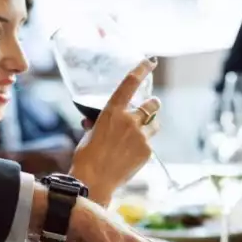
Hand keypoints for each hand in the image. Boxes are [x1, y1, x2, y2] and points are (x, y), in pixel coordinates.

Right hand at [70, 59, 160, 203]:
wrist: (94, 180)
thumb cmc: (87, 156)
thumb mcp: (91, 133)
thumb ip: (100, 122)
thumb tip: (96, 121)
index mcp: (112, 111)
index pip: (130, 83)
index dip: (142, 69)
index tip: (150, 61)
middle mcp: (129, 120)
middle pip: (153, 104)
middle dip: (152, 105)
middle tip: (148, 110)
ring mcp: (141, 136)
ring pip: (154, 124)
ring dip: (148, 126)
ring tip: (135, 137)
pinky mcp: (147, 151)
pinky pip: (150, 144)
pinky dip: (142, 147)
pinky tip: (129, 156)